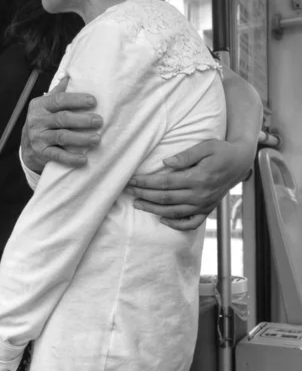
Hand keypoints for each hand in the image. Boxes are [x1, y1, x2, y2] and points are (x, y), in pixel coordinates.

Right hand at [21, 76, 102, 172]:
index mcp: (41, 105)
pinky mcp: (41, 152)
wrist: (28, 145)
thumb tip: (71, 75)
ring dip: (81, 138)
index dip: (77, 100)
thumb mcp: (47, 104)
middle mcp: (38, 120)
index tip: (93, 101)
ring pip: (62, 136)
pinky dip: (71, 158)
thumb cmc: (44, 120)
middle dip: (82, 120)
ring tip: (97, 139)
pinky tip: (83, 159)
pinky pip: (57, 155)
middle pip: (63, 118)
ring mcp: (39, 137)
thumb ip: (59, 92)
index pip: (59, 100)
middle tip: (99, 121)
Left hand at [128, 139, 254, 229]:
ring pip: (174, 212)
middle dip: (145, 195)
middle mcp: (200, 194)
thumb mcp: (207, 146)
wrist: (241, 163)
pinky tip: (162, 219)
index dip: (147, 182)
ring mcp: (204, 204)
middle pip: (166, 198)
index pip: (166, 183)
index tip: (132, 180)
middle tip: (129, 191)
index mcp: (199, 178)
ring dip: (154, 210)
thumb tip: (166, 163)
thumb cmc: (222, 151)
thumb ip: (186, 155)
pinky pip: (191, 223)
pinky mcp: (208, 210)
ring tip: (138, 204)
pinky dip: (176, 224)